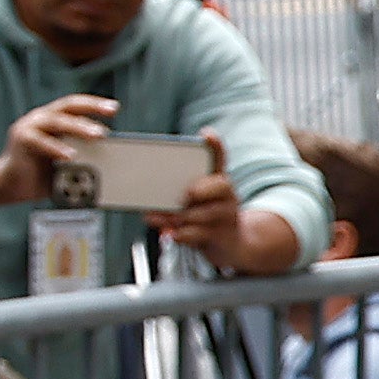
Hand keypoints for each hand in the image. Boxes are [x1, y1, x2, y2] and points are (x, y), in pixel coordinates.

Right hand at [0, 89, 119, 218]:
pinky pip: (40, 141)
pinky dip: (56, 148)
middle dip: (91, 109)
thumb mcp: (68, 162)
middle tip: (110, 116)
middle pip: (68, 107)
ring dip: (79, 127)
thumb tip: (109, 161)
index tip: (114, 108)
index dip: (94, 104)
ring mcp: (29, 127)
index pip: (76, 105)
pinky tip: (70, 156)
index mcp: (54, 119)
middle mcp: (41, 118)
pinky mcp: (21, 140)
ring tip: (97, 135)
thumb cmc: (42, 173)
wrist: (11, 184)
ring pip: (56, 121)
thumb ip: (83, 157)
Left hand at [158, 136, 300, 276]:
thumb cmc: (206, 216)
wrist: (233, 244)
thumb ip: (174, 192)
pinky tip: (171, 234)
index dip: (215, 146)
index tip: (207, 134)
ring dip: (177, 217)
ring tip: (156, 217)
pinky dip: (180, 235)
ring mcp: (228, 216)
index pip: (219, 158)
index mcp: (217, 181)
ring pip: (202, 214)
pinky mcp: (223, 237)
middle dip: (198, 190)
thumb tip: (145, 191)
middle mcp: (227, 195)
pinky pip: (198, 234)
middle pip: (219, 185)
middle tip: (185, 194)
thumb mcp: (196, 200)